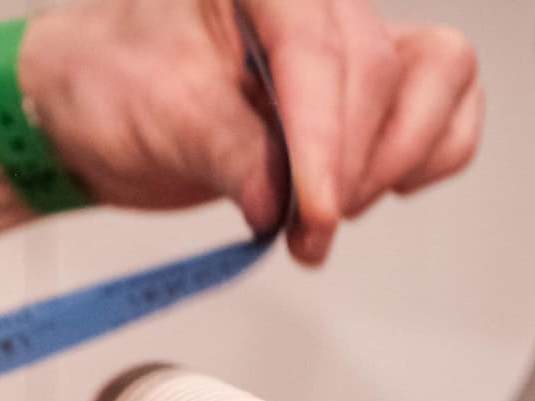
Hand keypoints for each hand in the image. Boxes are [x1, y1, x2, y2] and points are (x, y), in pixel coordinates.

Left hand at [19, 0, 483, 264]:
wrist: (89, 108)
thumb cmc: (106, 83)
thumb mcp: (157, 116)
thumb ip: (228, 153)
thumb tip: (280, 200)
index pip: (316, 50)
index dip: (325, 137)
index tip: (318, 208)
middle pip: (382, 69)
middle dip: (350, 165)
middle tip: (308, 229)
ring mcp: (349, 38)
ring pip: (439, 78)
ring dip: (394, 162)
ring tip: (323, 216)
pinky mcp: (367, 88)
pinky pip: (445, 111)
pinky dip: (423, 159)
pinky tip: (366, 191)